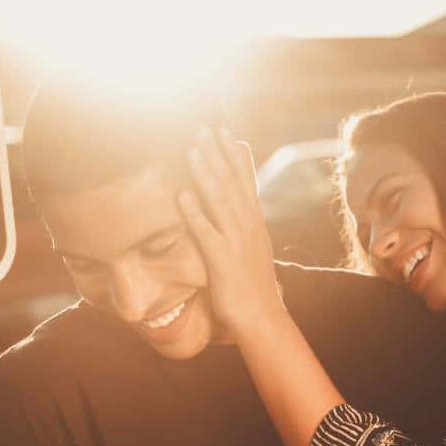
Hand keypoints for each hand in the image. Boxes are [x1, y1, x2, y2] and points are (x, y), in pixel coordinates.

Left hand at [178, 127, 284, 339]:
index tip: (226, 131)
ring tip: (192, 149)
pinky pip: (206, 231)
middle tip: (204, 127)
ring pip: (220, 200)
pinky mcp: (223, 259)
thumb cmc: (253, 287)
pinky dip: (195, 212)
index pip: (245, 181)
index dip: (235, 154)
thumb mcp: (252, 250)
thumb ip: (244, 228)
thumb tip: (238, 212)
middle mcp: (248, 226)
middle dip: (217, 153)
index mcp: (254, 223)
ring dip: (205, 173)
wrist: (262, 318)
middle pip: (232, 182)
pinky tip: (182, 195)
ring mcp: (237, 241)